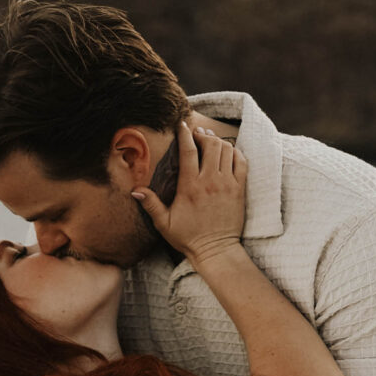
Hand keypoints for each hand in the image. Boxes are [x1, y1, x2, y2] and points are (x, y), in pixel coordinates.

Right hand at [132, 119, 244, 267]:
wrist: (216, 250)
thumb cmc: (188, 238)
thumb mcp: (163, 223)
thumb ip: (150, 204)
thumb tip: (134, 190)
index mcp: (190, 187)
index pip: (188, 151)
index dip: (185, 134)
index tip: (182, 125)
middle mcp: (210, 181)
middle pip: (210, 145)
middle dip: (203, 135)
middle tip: (196, 134)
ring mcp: (227, 184)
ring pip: (226, 150)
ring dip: (218, 141)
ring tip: (210, 141)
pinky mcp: (239, 189)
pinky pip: (241, 162)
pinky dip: (235, 152)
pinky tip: (227, 153)